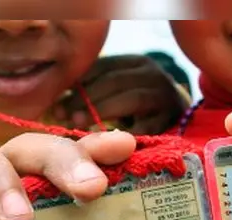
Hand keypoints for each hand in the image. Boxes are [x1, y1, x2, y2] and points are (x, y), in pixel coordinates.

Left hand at [53, 54, 187, 134]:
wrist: (176, 124)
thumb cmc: (135, 111)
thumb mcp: (115, 95)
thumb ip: (91, 94)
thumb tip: (56, 104)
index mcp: (135, 63)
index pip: (103, 65)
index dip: (78, 81)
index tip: (57, 98)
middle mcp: (153, 75)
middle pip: (115, 80)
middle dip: (86, 97)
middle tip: (62, 113)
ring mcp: (165, 97)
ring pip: (132, 98)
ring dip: (101, 111)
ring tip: (77, 124)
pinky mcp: (172, 121)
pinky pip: (148, 126)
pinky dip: (124, 135)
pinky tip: (103, 143)